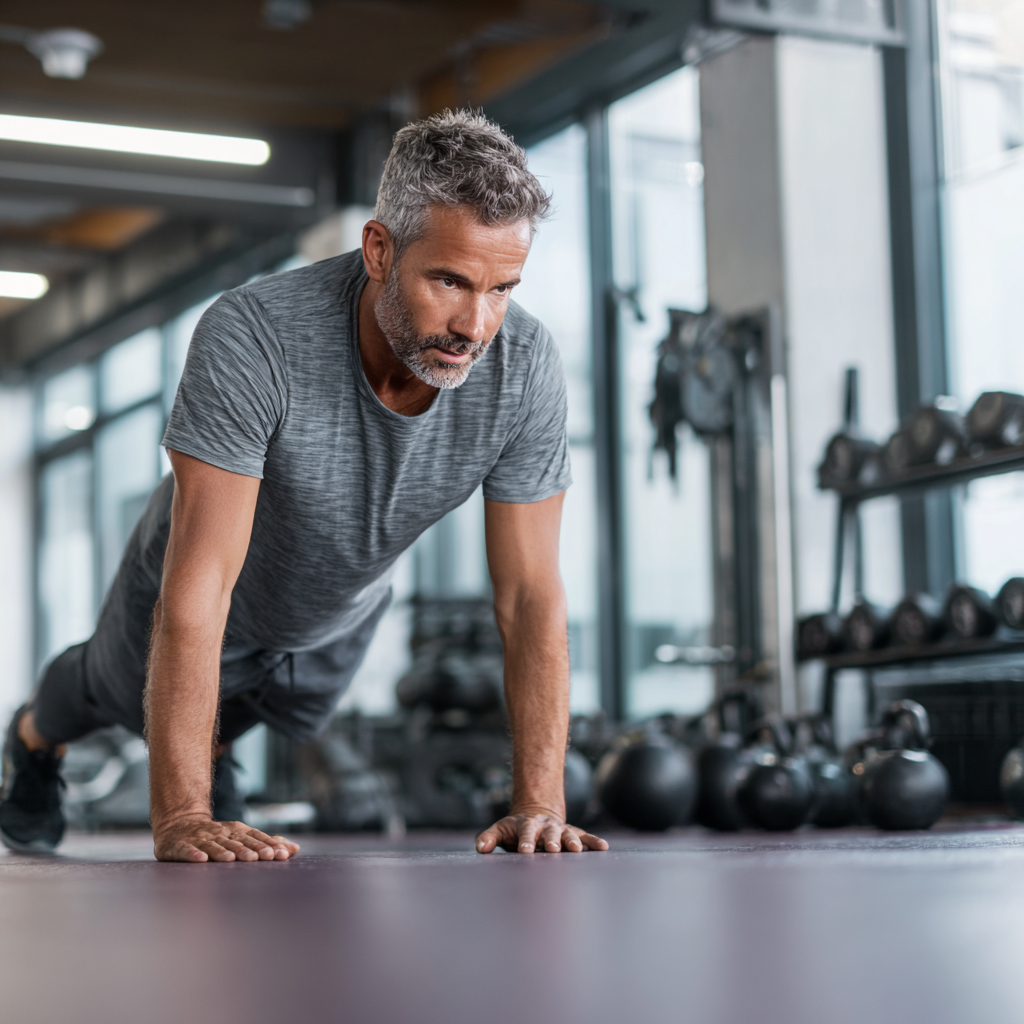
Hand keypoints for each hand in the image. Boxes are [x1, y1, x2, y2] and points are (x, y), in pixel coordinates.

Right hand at [153, 816, 300, 862]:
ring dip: (224, 851)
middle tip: (264, 857)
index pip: (255, 837)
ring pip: (214, 845)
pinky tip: (201, 859)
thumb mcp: (240, 836)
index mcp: (236, 830)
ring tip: (233, 859)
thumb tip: (295, 849)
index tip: (281, 855)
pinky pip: (186, 850)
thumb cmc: (217, 835)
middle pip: (237, 841)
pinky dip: (194, 854)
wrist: (178, 825)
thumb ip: (266, 842)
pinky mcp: (179, 845)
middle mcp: (220, 832)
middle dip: (251, 849)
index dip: (267, 845)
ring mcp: (200, 838)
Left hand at [475, 813, 608, 853]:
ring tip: (576, 850)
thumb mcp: (501, 830)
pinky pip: (586, 837)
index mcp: (527, 825)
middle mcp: (546, 826)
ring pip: (568, 833)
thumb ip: (489, 837)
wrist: (535, 815)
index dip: (525, 841)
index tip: (525, 851)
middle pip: (549, 832)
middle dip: (551, 841)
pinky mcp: (574, 834)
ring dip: (572, 841)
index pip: (525, 832)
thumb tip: (480, 847)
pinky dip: (594, 842)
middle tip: (552, 849)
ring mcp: (561, 829)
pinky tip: (603, 847)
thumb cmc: (515, 830)